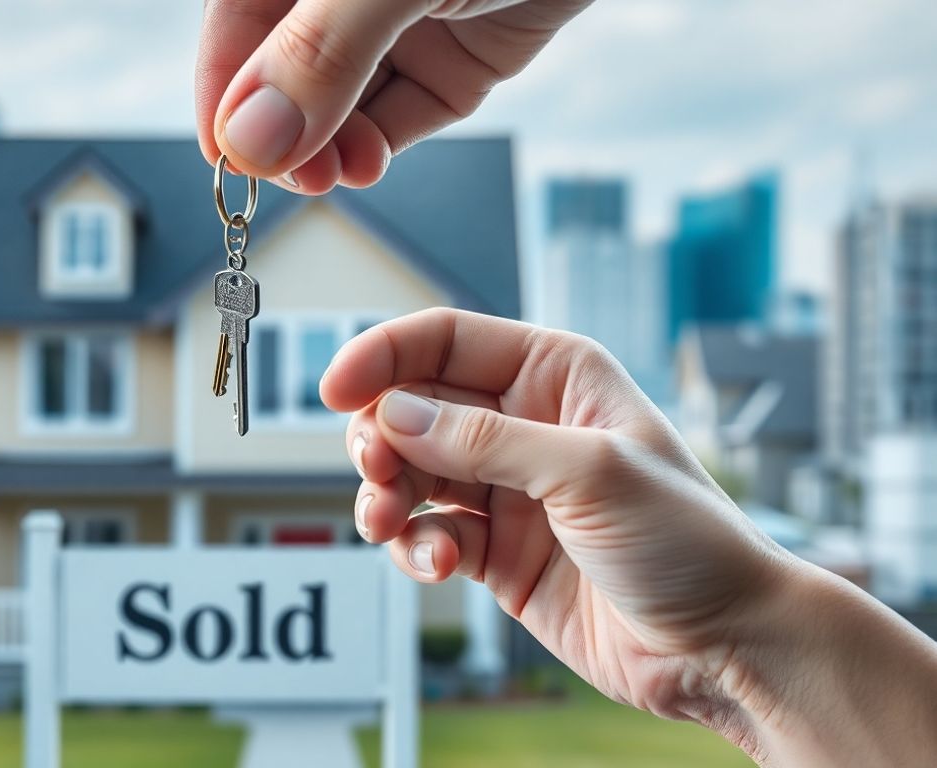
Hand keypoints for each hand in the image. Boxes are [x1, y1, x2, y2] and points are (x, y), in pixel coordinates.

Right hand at [196, 0, 592, 193]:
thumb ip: (322, 51)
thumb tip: (251, 138)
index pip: (236, 25)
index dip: (226, 89)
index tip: (229, 156)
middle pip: (286, 73)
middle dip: (285, 130)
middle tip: (292, 176)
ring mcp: (402, 26)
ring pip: (343, 104)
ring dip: (332, 148)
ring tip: (337, 173)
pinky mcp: (458, 61)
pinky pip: (403, 115)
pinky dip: (380, 146)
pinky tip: (368, 164)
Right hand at [321, 308, 936, 765]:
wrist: (721, 646)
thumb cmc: (689, 541)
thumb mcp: (589, 473)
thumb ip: (484, 439)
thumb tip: (394, 414)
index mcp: (555, 375)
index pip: (445, 341)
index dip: (383, 357)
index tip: (335, 391)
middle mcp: (523, 424)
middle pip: (412, 406)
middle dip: (380, 437)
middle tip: (378, 471)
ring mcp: (506, 489)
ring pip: (408, 473)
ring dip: (386, 497)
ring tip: (393, 525)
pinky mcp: (494, 551)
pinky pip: (426, 534)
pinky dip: (415, 548)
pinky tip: (437, 565)